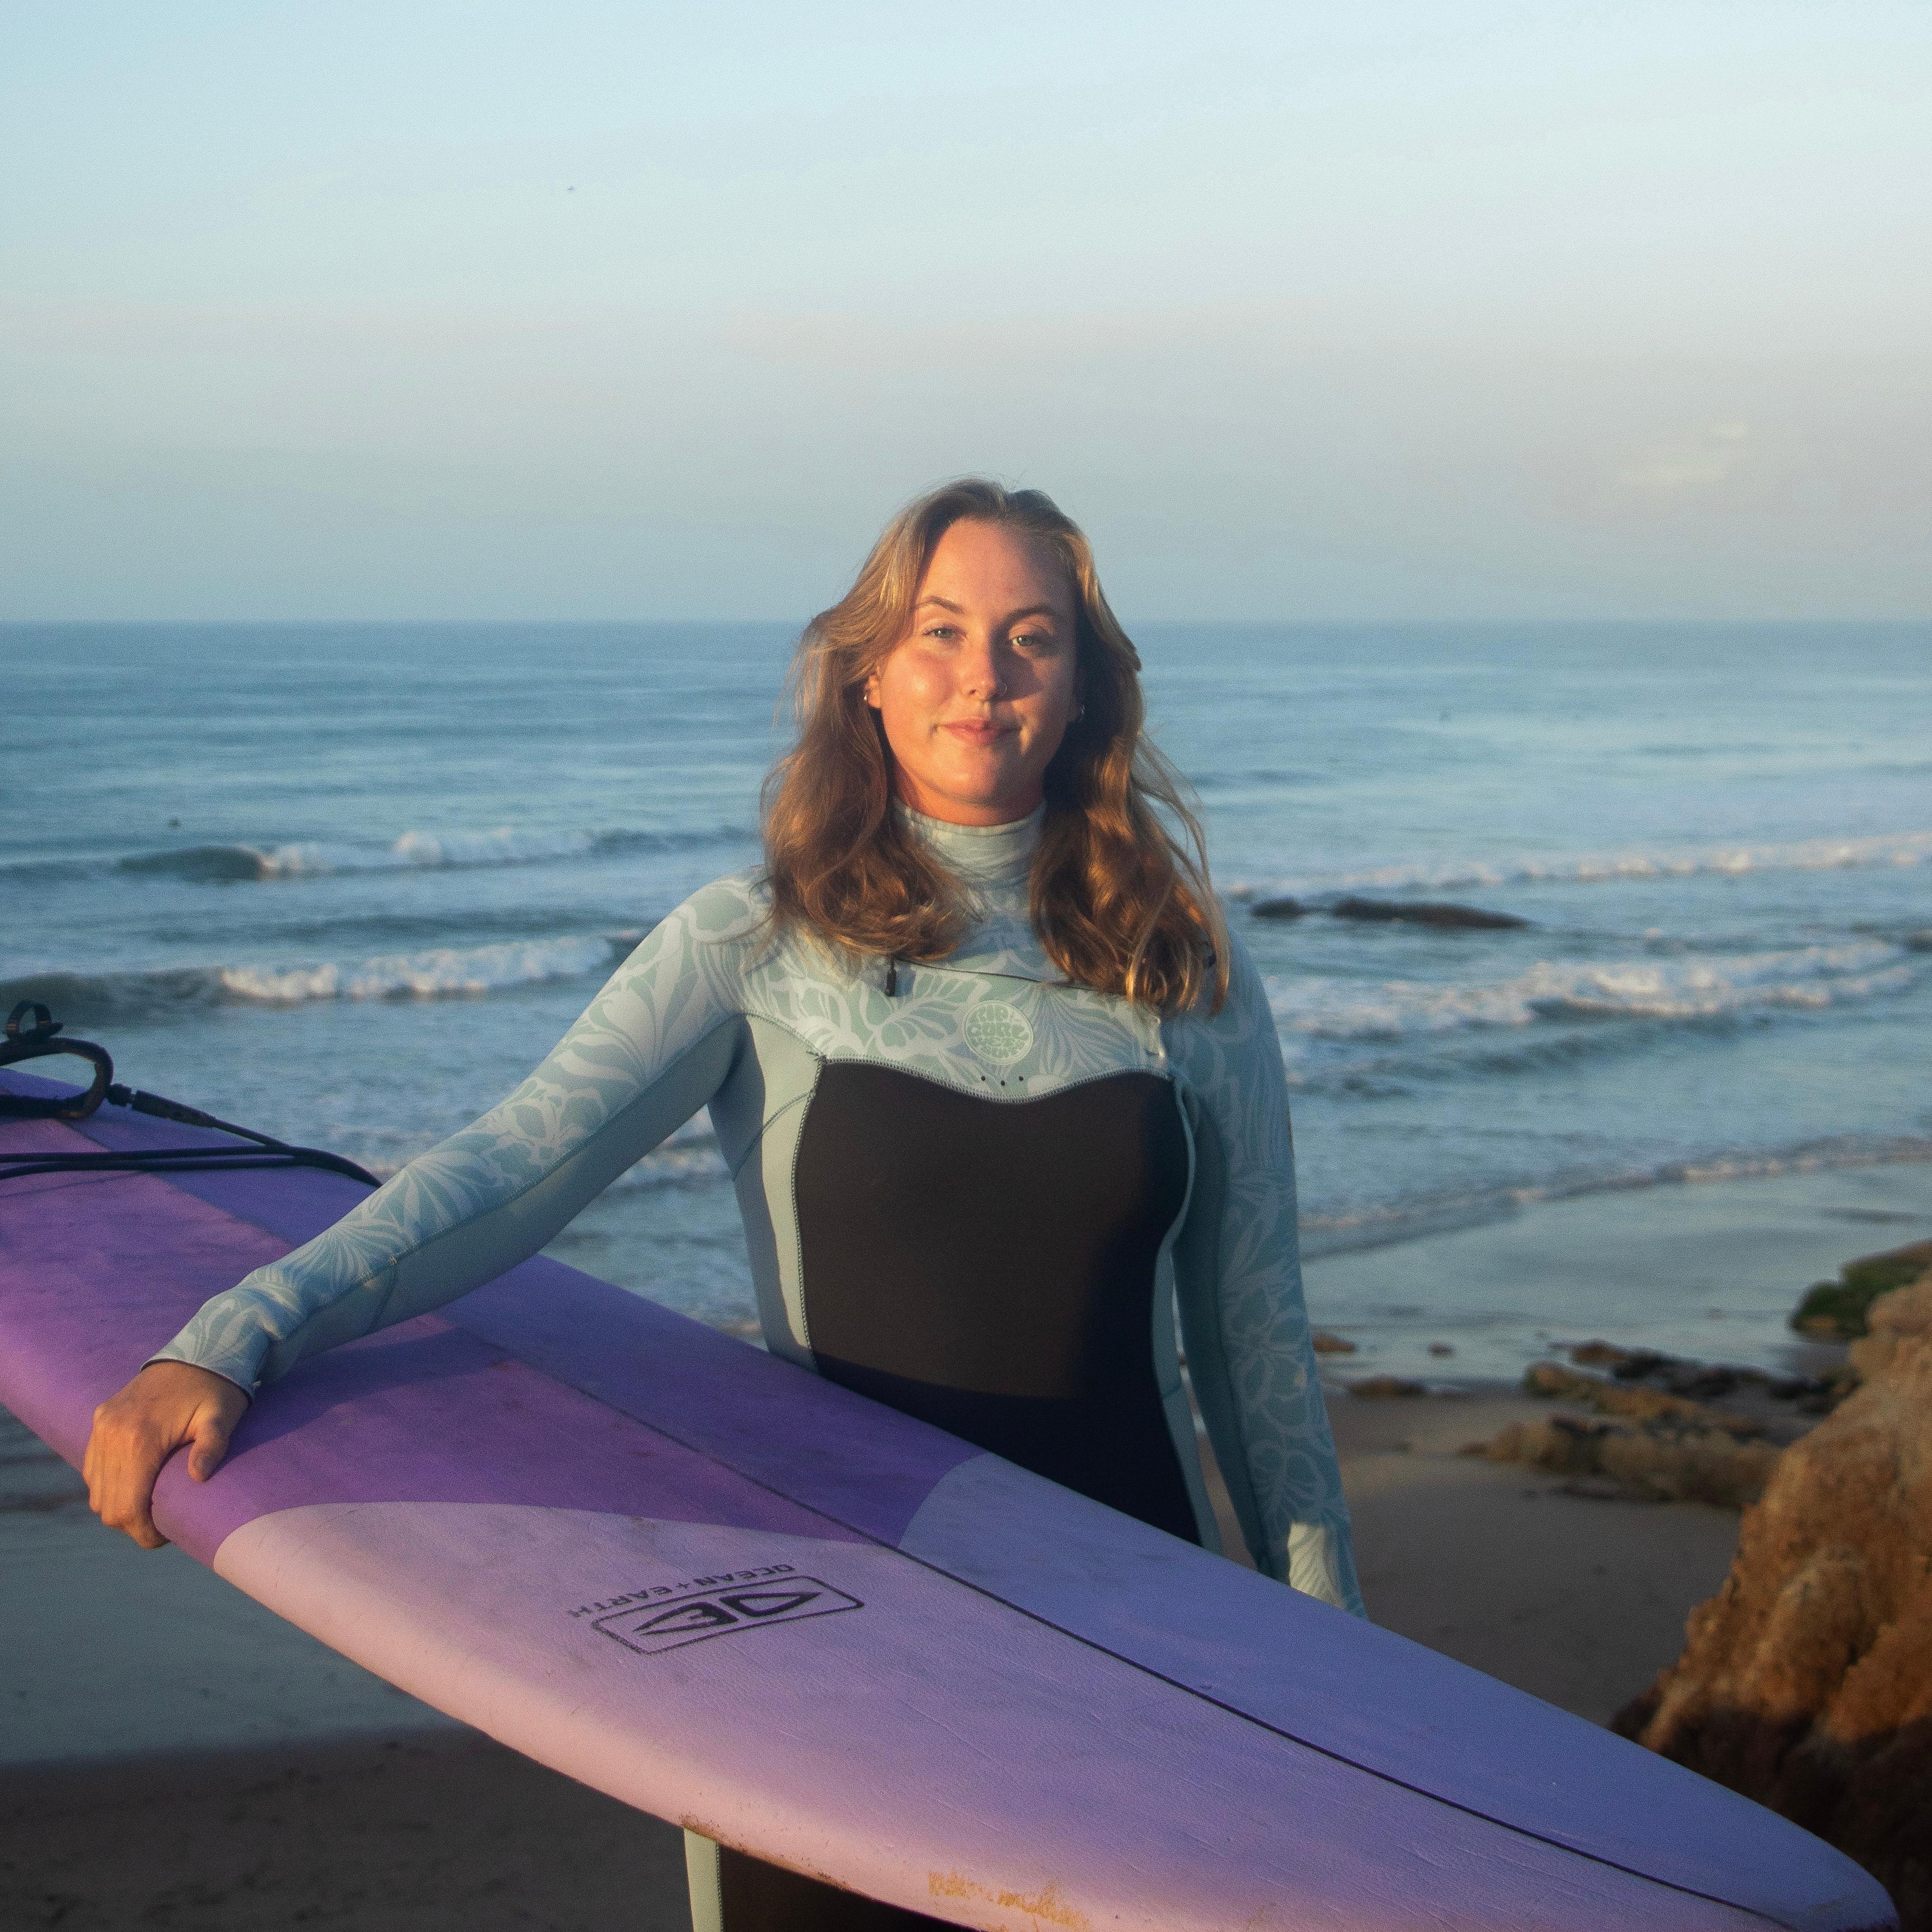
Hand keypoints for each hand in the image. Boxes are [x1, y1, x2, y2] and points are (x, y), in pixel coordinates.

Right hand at [84, 1361, 249, 1548]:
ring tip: (150, 1507)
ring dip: (118, 1506)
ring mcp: (102, 1426)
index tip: (165, 1537)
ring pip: (96, 1490)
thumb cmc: (216, 1389)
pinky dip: (109, 1484)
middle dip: (132, 1524)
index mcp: (140, 1438)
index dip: (143, 1532)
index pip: (127, 1507)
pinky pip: (93, 1467)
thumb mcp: (223, 1416)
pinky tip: (135, 1484)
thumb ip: (212, 1446)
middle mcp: (112, 1434)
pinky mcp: (100, 1420)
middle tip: (161, 1526)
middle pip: (107, 1505)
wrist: (198, 1351)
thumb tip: (199, 1477)